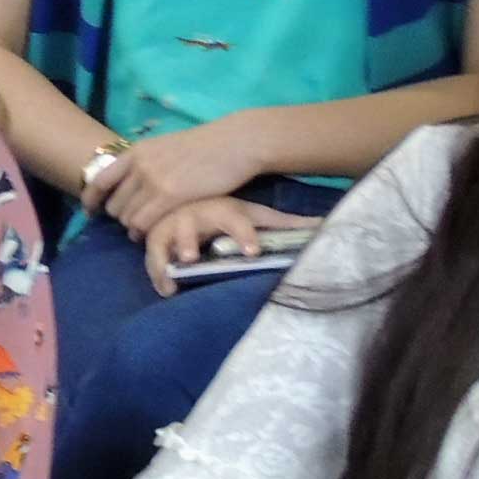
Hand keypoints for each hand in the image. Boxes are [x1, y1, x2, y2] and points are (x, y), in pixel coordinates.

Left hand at [97, 119, 263, 233]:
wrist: (235, 142)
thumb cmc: (206, 146)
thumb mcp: (166, 147)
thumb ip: (146, 162)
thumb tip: (133, 181)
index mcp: (136, 151)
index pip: (99, 180)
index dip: (90, 200)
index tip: (90, 212)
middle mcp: (139, 165)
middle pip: (114, 205)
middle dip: (121, 218)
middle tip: (133, 225)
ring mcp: (153, 180)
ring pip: (128, 217)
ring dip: (134, 228)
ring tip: (145, 231)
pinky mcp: (171, 195)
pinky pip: (145, 222)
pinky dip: (145, 232)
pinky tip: (153, 234)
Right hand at [143, 197, 306, 294]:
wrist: (196, 190)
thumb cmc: (231, 211)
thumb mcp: (259, 215)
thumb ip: (289, 225)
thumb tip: (327, 224)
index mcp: (224, 209)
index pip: (236, 221)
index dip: (244, 235)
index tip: (253, 252)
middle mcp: (195, 214)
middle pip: (188, 225)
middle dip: (186, 241)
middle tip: (190, 258)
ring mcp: (172, 223)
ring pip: (161, 238)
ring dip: (161, 257)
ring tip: (170, 282)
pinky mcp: (156, 234)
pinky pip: (151, 253)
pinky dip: (155, 270)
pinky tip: (165, 289)